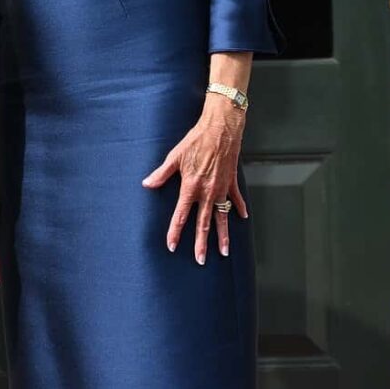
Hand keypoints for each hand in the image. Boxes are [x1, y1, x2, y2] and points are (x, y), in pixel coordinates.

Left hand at [143, 93, 248, 262]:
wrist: (221, 128)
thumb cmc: (196, 140)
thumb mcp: (175, 156)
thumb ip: (161, 174)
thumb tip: (147, 184)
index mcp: (191, 187)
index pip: (181, 215)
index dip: (175, 232)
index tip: (172, 246)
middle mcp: (208, 192)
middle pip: (203, 223)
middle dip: (201, 244)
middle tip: (200, 260)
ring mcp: (222, 189)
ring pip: (222, 218)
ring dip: (223, 236)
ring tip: (224, 252)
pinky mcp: (231, 182)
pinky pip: (236, 200)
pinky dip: (238, 209)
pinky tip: (242, 218)